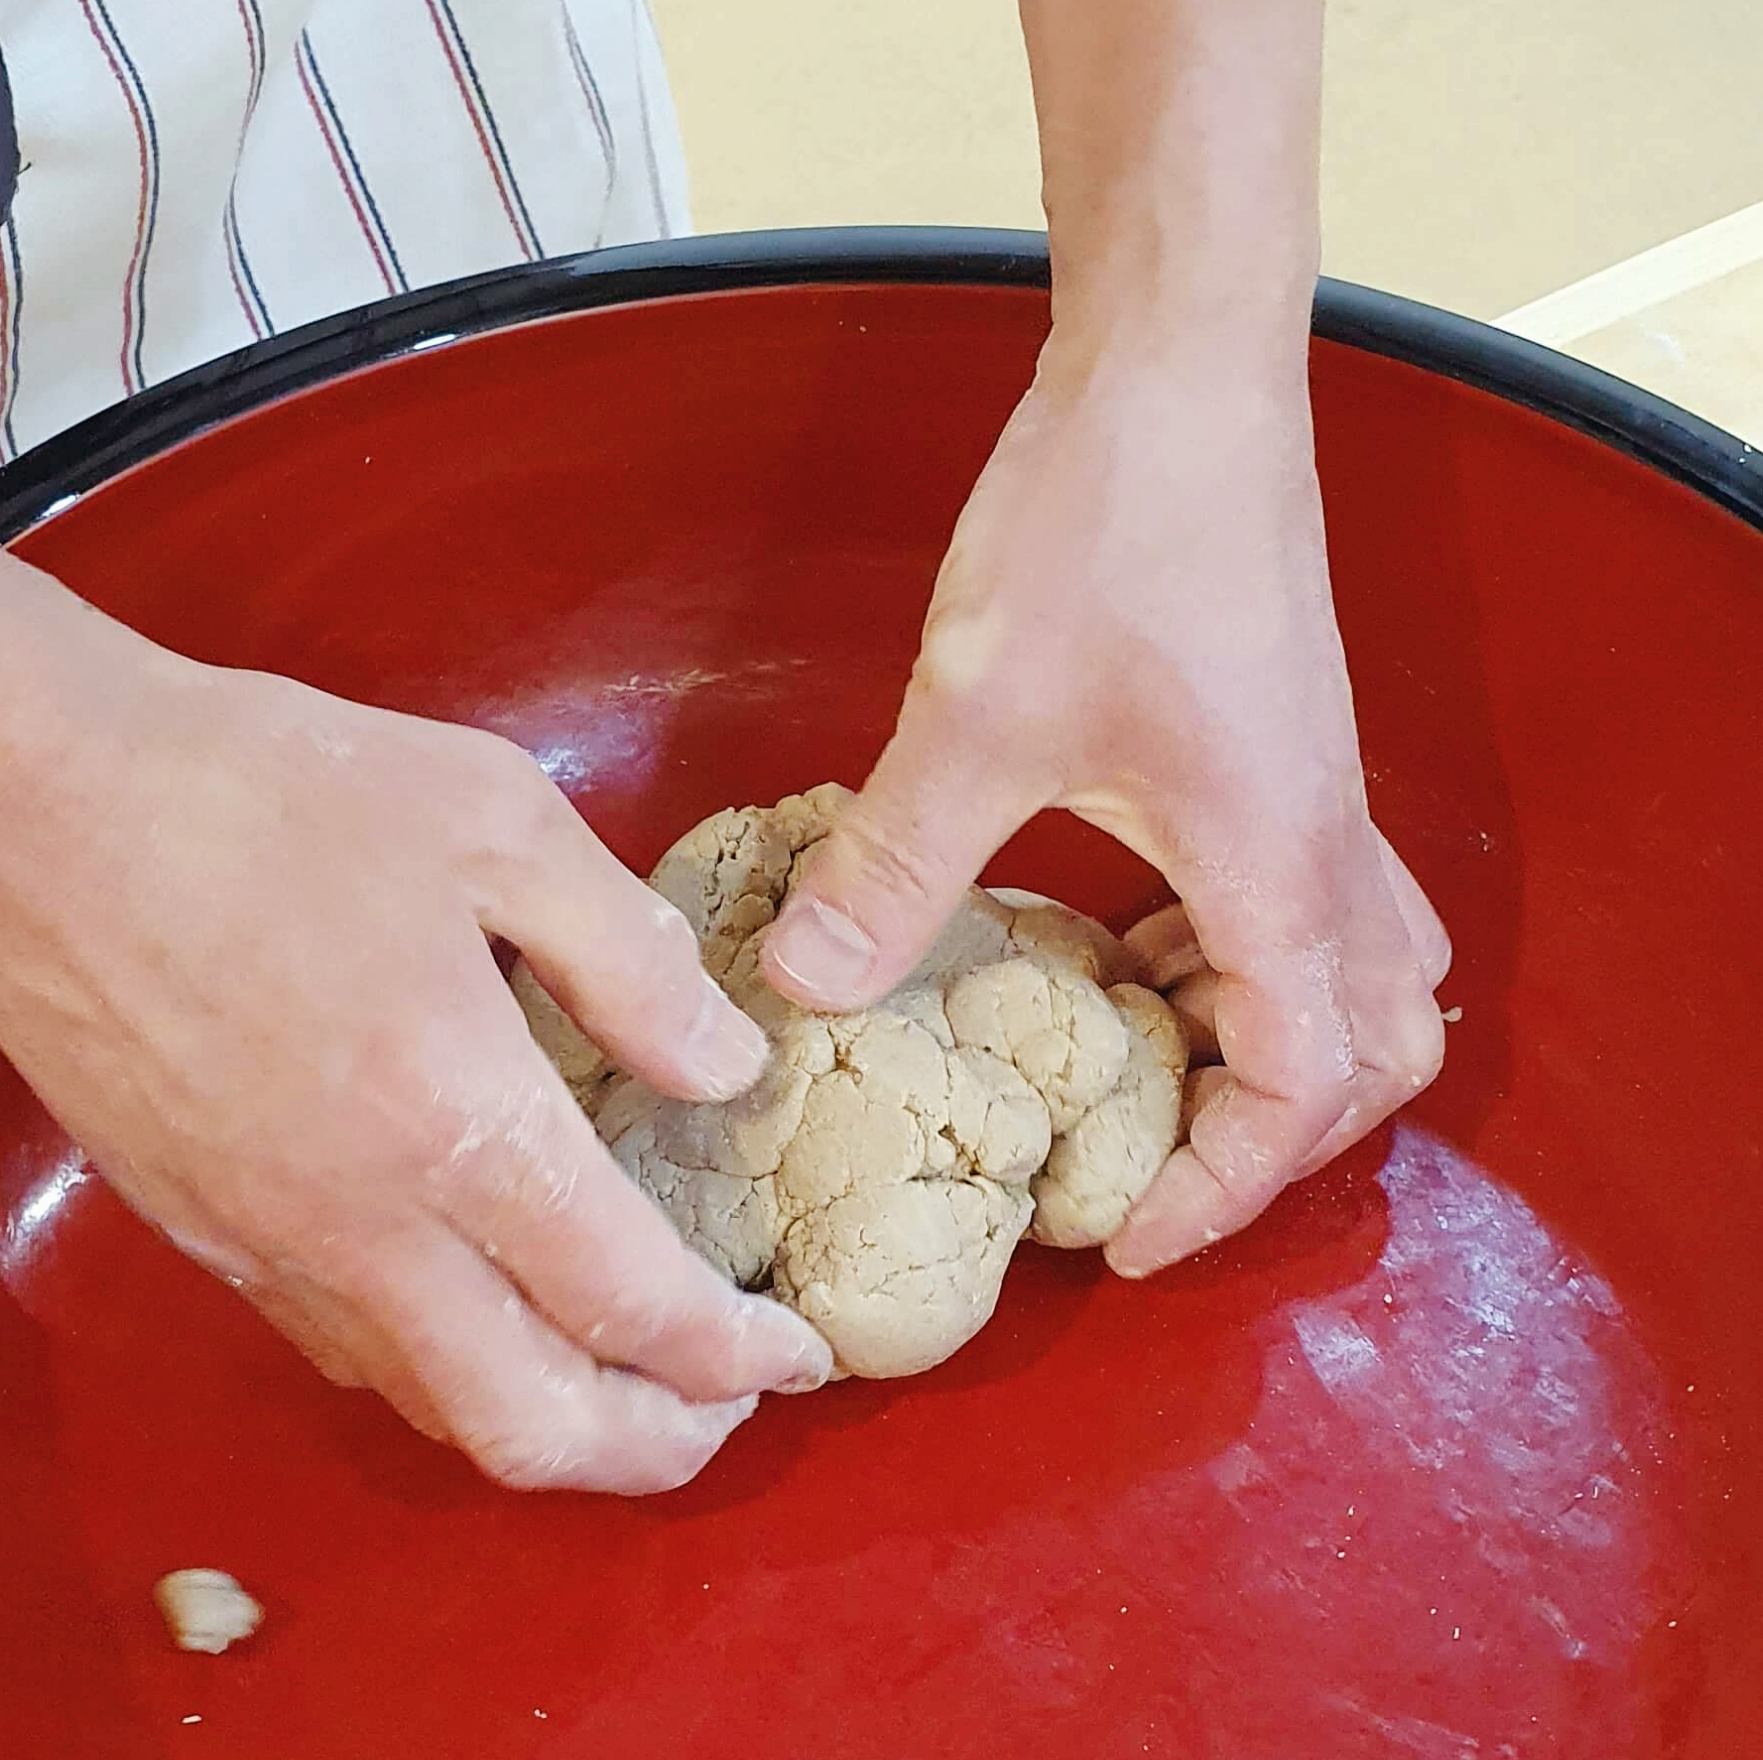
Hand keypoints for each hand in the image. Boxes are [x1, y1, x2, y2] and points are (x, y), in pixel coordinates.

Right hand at [0, 644, 831, 1492]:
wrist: (26, 807)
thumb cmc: (265, 789)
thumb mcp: (494, 817)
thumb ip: (627, 958)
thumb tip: (724, 1067)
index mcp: (454, 1123)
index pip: (629, 1308)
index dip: (736, 1357)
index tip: (798, 1350)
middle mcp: (359, 1227)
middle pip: (530, 1429)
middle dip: (653, 1447)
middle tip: (727, 1404)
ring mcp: (264, 1245)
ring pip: (429, 1409)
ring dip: (548, 1420)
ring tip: (621, 1363)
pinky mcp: (195, 1231)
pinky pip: (345, 1348)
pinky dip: (442, 1363)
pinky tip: (477, 1292)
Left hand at [760, 336, 1449, 1274]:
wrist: (1181, 368)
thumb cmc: (1109, 528)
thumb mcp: (976, 718)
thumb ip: (894, 865)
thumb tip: (801, 986)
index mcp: (1277, 868)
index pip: (1301, 1088)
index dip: (1223, 1188)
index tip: (1123, 1238)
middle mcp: (1325, 842)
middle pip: (1378, 1047)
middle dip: (1279, 1132)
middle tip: (1151, 1158)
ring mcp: (1313, 787)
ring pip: (1358, 968)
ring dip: (1264, 1037)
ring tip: (1124, 1056)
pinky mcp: (1279, 737)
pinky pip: (1305, 892)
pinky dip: (1238, 949)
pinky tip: (1122, 927)